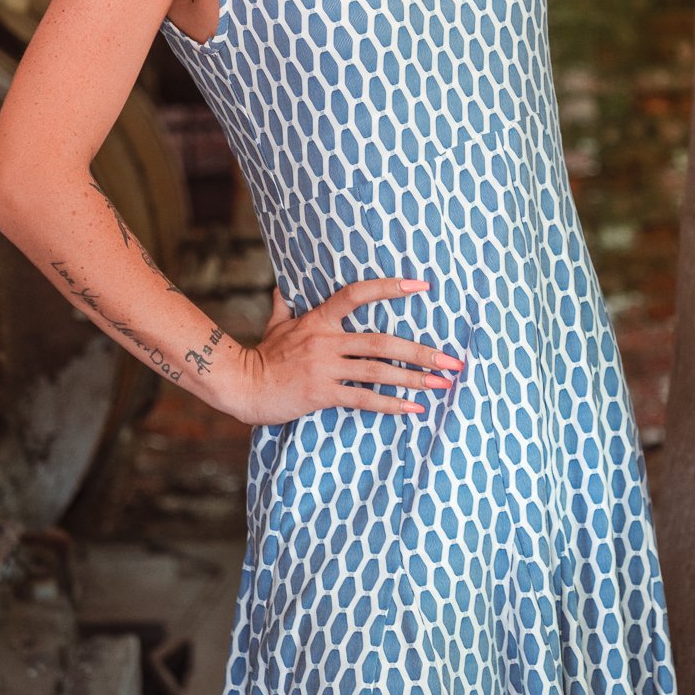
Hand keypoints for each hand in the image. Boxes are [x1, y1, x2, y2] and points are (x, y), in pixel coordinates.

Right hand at [232, 278, 464, 425]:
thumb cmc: (263, 355)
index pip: (358, 294)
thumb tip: (283, 286)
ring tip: (441, 384)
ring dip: (414, 379)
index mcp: (320, 319)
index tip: (422, 287)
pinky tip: (414, 408)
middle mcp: (327, 340)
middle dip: (421, 352)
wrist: (243, 385)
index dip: (390, 288)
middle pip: (383, 342)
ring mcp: (325, 367)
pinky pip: (363, 399)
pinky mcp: (322, 393)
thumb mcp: (276, 325)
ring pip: (378, 370)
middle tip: (452, 360)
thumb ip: (285, 305)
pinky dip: (391, 404)